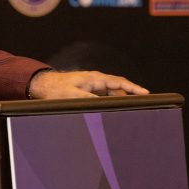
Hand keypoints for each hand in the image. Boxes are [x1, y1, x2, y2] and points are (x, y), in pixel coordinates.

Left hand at [28, 69, 148, 99]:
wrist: (43, 85)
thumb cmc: (56, 89)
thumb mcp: (72, 96)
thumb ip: (89, 99)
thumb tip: (104, 104)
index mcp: (94, 78)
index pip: (118, 82)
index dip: (133, 88)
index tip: (146, 93)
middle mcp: (95, 80)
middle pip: (117, 88)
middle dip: (129, 95)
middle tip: (141, 105)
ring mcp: (92, 84)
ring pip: (111, 92)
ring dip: (118, 100)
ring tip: (128, 110)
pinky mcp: (88, 90)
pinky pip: (104, 95)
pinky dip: (110, 101)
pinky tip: (112, 109)